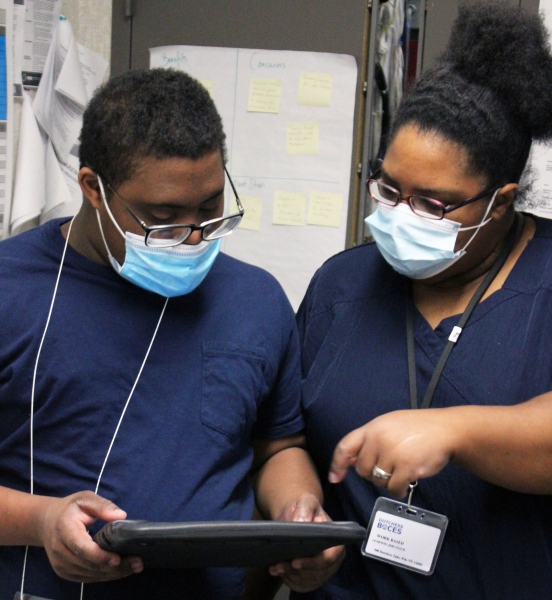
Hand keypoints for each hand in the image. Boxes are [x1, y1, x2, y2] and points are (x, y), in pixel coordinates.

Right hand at [39, 491, 142, 581]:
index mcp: (65, 530)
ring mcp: (61, 565)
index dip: (100, 555)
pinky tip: (121, 571)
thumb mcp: (85, 499)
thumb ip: (103, 506)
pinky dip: (105, 576)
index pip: (82, 548)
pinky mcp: (65, 573)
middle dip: (115, 567)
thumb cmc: (70, 509)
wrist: (47, 523)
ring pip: (89, 575)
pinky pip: (87, 578)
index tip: (118, 558)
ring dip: (113, 574)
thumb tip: (121, 516)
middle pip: (88, 565)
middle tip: (138, 563)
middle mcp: (60, 552)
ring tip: (134, 567)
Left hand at [268, 493, 344, 592]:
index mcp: (335, 542)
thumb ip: (304, 509)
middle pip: (317, 574)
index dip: (312, 563)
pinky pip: (303, 585)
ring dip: (291, 577)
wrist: (296, 516)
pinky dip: (291, 581)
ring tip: (277, 568)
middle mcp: (333, 559)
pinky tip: (279, 573)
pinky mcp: (313, 576)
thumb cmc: (304, 509)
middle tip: (279, 566)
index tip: (295, 562)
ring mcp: (323, 570)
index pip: (328, 558)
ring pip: (309, 581)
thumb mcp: (305, 502)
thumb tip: (301, 521)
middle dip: (297, 572)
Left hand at [329, 409, 458, 497]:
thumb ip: (370, 440)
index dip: (337, 464)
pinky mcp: (406, 467)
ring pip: (377, 481)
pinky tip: (406, 483)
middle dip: (372, 474)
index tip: (335, 477)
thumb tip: (351, 461)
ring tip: (401, 470)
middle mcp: (378, 439)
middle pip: (362, 469)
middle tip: (389, 468)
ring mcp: (392, 453)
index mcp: (372, 428)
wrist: (446, 429)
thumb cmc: (418, 427)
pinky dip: (398, 490)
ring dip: (388, 482)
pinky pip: (393, 488)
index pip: (345, 446)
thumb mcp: (389, 425)